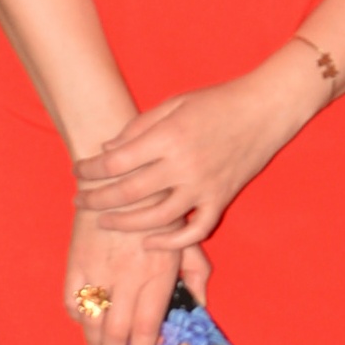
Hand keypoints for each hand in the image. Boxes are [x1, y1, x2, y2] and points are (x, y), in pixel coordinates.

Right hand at [65, 216, 208, 344]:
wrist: (123, 178)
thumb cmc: (161, 208)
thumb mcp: (188, 241)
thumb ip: (197, 275)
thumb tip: (200, 306)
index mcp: (158, 276)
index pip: (148, 330)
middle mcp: (127, 279)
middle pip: (116, 333)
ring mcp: (99, 271)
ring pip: (91, 322)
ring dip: (93, 343)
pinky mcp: (76, 261)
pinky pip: (71, 300)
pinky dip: (77, 316)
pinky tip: (84, 320)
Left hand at [72, 74, 292, 249]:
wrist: (266, 109)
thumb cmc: (217, 101)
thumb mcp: (174, 104)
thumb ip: (139, 127)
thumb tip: (107, 150)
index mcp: (169, 137)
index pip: (116, 161)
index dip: (90, 169)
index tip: (78, 171)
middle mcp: (184, 165)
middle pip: (129, 193)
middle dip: (97, 199)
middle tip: (79, 201)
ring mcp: (204, 186)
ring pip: (157, 218)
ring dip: (126, 224)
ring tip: (106, 221)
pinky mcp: (221, 199)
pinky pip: (195, 231)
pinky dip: (172, 242)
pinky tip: (150, 243)